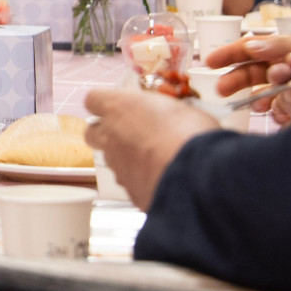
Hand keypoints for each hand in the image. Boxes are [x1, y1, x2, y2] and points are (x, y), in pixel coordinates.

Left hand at [85, 89, 216, 210]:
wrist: (198, 177)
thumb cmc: (191, 135)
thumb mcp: (179, 107)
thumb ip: (158, 110)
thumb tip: (164, 114)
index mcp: (118, 108)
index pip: (94, 99)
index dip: (104, 104)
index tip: (118, 106)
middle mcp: (110, 136)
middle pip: (93, 133)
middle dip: (107, 133)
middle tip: (132, 133)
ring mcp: (117, 166)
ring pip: (112, 159)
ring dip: (128, 158)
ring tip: (158, 158)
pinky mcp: (129, 191)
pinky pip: (130, 182)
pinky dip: (143, 179)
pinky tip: (165, 178)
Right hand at [207, 35, 290, 120]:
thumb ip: (282, 46)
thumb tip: (250, 47)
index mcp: (288, 51)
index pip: (253, 49)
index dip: (230, 54)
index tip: (209, 62)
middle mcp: (290, 71)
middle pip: (255, 73)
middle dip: (236, 80)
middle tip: (220, 89)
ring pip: (269, 96)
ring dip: (265, 98)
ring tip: (269, 102)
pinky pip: (284, 115)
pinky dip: (281, 114)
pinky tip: (283, 115)